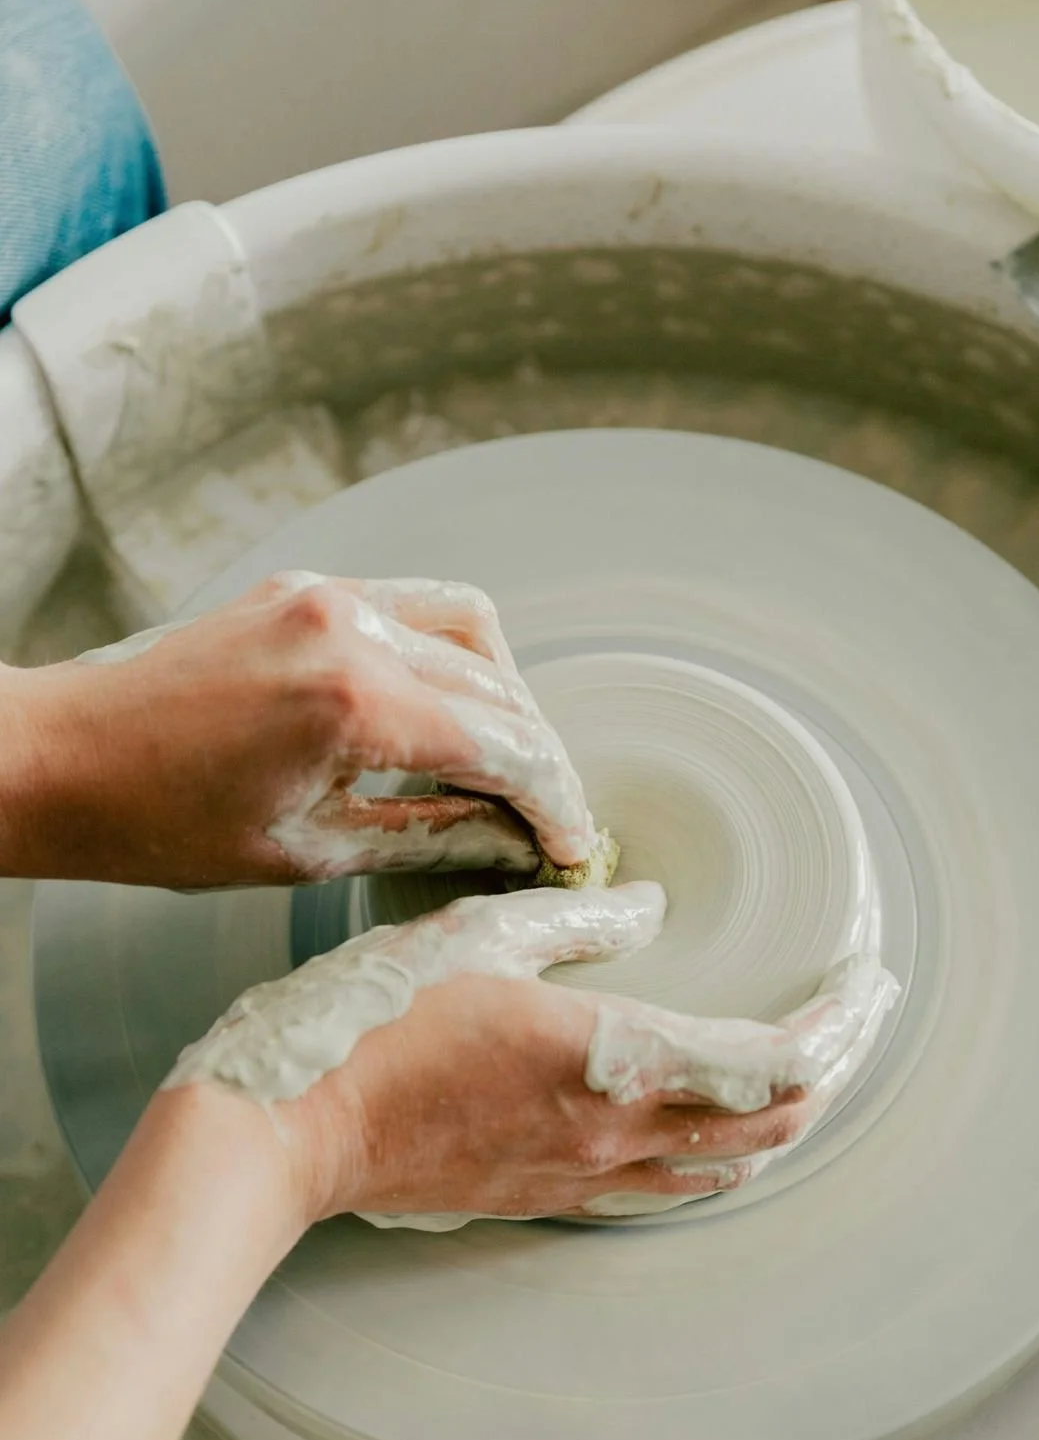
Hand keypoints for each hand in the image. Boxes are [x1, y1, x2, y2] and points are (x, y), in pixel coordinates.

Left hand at [1, 571, 591, 888]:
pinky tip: (450, 708)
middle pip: (499, 689)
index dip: (552, 802)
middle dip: (539, 759)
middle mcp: (350, 627)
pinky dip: (453, 655)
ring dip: (507, 697)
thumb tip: (506, 840)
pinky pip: (416, 605)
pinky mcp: (305, 588)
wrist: (64, 758)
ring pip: (471, 629)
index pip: (499, 746)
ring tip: (508, 764)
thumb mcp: (309, 851)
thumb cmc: (161, 822)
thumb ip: (427, 835)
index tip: (574, 844)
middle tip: (551, 819)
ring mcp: (327, 595)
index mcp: (351, 701)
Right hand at [161, 884, 897, 1226]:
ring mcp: (586, 1178)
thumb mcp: (480, 935)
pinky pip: (667, 1191)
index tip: (867, 985)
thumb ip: (584, 916)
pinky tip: (715, 1134)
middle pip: (773, 1126)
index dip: (840, 1028)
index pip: (776, 1063)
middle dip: (836, 1072)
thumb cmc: (375, 1025)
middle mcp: (618, 1135)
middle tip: (861, 1018)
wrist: (292, 1132)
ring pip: (728, 1169)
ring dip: (785, 1123)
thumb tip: (653, 904)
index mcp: (614, 1062)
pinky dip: (720, 1159)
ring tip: (810, 1071)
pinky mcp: (549, 1197)